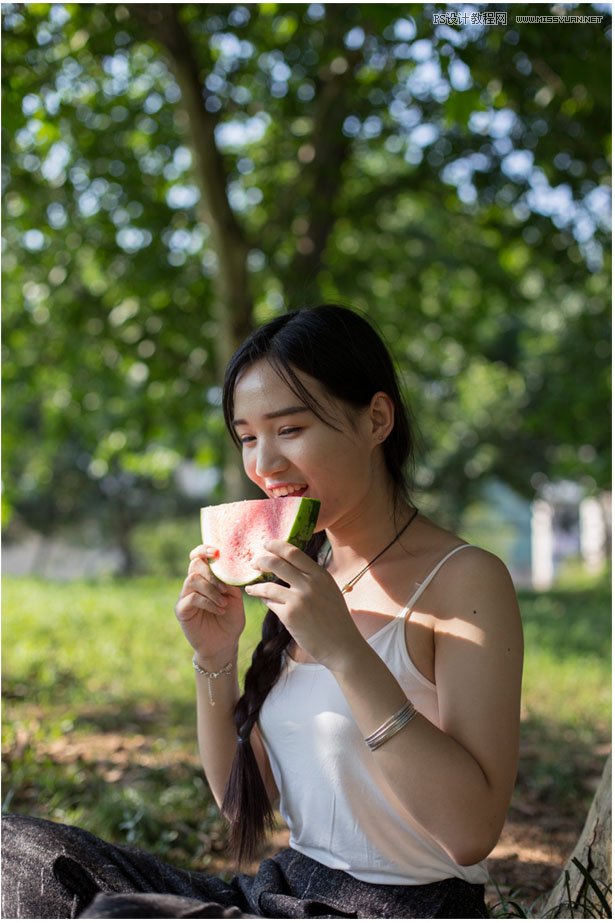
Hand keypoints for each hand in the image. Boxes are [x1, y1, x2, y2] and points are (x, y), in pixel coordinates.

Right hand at [175, 545, 244, 666]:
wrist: (224, 644)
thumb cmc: (230, 619)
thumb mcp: (235, 597)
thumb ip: (230, 581)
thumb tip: (227, 566)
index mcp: (205, 578)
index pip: (197, 557)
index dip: (203, 550)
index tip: (216, 552)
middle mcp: (192, 585)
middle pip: (195, 566)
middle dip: (212, 574)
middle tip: (225, 588)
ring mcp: (185, 597)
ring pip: (193, 580)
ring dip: (211, 589)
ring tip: (223, 602)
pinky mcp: (181, 610)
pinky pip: (192, 598)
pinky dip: (208, 602)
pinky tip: (219, 610)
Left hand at [244, 539, 364, 670]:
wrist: (342, 646)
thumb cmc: (336, 619)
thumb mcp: (329, 591)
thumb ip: (313, 578)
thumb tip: (290, 566)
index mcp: (321, 575)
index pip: (294, 552)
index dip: (277, 546)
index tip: (267, 544)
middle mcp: (310, 584)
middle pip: (277, 564)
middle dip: (261, 561)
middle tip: (254, 563)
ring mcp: (299, 600)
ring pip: (268, 586)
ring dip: (256, 586)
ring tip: (250, 588)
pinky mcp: (290, 616)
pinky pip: (271, 604)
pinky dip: (265, 602)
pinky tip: (264, 602)